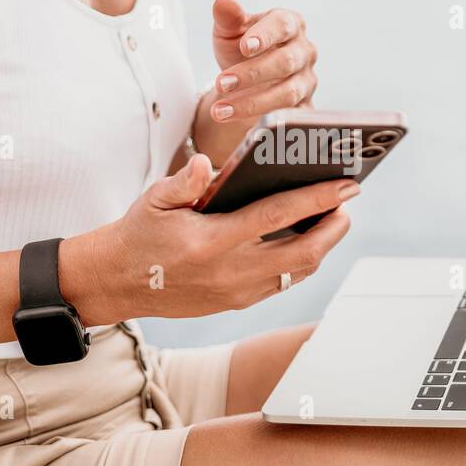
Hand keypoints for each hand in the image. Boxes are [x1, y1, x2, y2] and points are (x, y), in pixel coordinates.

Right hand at [64, 154, 355, 321]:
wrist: (118, 283)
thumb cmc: (140, 233)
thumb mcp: (155, 200)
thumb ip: (184, 181)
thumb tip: (209, 163)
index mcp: (210, 241)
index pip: (276, 217)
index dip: (317, 200)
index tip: (346, 184)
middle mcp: (230, 272)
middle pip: (303, 252)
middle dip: (334, 225)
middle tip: (348, 201)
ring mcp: (237, 292)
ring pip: (299, 271)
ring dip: (323, 245)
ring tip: (334, 216)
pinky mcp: (238, 302)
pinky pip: (284, 281)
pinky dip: (303, 260)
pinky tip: (309, 237)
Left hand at [192, 0, 318, 165]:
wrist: (246, 82)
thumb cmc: (240, 49)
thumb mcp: (230, 32)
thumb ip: (227, 18)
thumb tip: (223, 3)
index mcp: (290, 24)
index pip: (283, 25)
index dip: (265, 35)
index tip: (245, 47)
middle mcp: (304, 52)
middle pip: (285, 62)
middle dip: (252, 74)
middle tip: (222, 84)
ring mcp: (307, 82)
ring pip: (287, 94)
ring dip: (252, 103)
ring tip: (221, 110)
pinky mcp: (304, 109)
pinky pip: (290, 119)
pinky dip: (267, 123)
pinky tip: (244, 129)